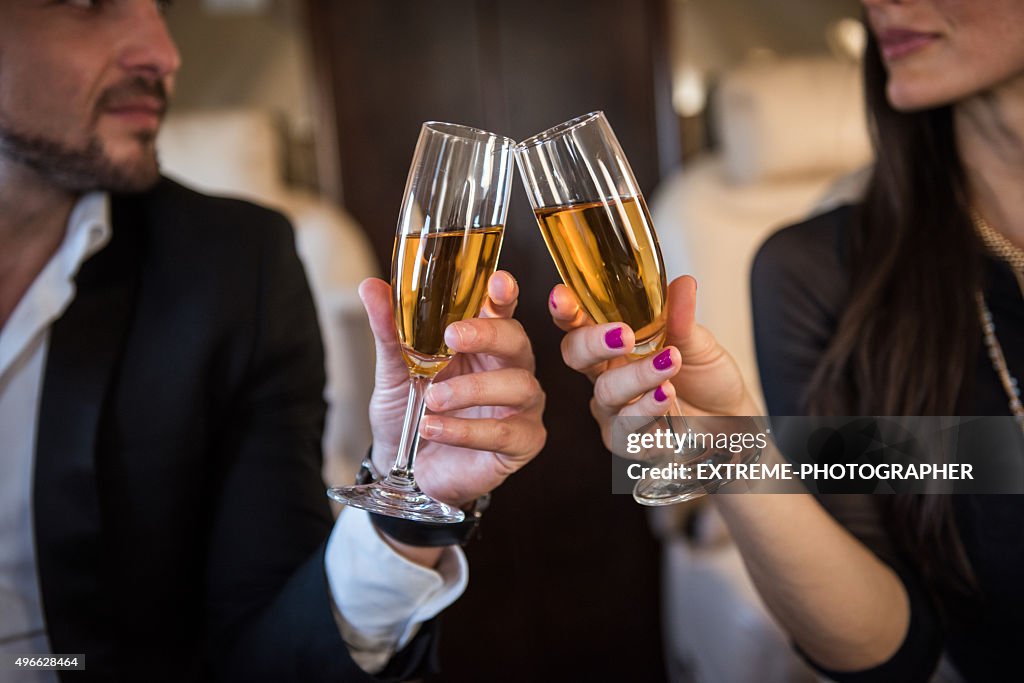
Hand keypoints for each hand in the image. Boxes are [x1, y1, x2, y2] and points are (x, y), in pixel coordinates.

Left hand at [360, 271, 545, 507]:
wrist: (407, 467)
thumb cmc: (410, 411)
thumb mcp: (394, 369)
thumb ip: (390, 329)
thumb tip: (372, 287)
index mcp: (485, 342)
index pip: (502, 309)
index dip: (504, 294)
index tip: (497, 283)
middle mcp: (511, 368)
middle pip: (517, 340)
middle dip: (489, 334)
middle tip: (453, 336)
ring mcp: (522, 405)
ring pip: (517, 386)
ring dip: (471, 389)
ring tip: (432, 400)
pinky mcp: (522, 441)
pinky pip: (504, 431)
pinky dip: (466, 430)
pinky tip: (435, 428)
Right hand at [549, 275, 756, 449]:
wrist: (730, 421)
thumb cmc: (703, 378)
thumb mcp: (697, 342)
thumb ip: (681, 317)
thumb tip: (682, 283)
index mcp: (612, 345)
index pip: (578, 324)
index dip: (565, 311)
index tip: (562, 295)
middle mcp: (604, 376)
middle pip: (575, 357)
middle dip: (593, 343)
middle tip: (623, 335)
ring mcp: (612, 410)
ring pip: (606, 393)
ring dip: (637, 377)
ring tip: (669, 362)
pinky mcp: (627, 443)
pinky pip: (627, 428)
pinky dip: (648, 409)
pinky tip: (666, 395)